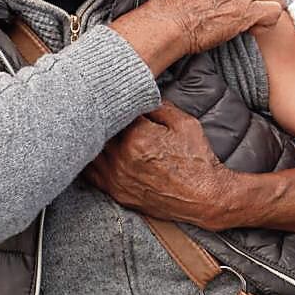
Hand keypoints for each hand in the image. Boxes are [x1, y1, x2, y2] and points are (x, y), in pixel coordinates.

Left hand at [85, 101, 234, 229]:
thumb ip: (160, 107)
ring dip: (95, 139)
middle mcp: (121, 158)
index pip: (117, 112)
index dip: (120, 103)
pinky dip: (91, 161)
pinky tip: (99, 153)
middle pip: (100, 131)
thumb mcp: (185, 124)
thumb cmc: (197, 161)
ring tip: (104, 130)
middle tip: (111, 112)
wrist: (203, 197)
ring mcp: (116, 178)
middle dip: (106, 119)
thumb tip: (144, 97)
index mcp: (136, 137)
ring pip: (91, 152)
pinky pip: (91, 174)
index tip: (123, 98)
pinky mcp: (116, 192)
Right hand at [113, 0, 285, 73]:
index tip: (245, 1)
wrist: (166, 24)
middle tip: (251, 15)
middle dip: (261, 0)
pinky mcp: (248, 11)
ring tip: (254, 23)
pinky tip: (253, 30)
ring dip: (268, 10)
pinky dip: (268, 22)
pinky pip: (275, 12)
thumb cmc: (168, 6)